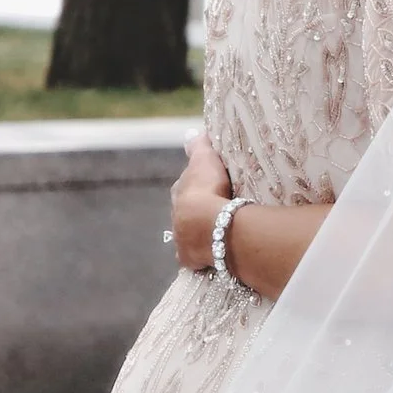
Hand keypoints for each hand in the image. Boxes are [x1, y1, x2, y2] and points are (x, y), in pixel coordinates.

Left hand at [171, 132, 233, 272]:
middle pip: (185, 213)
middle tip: (214, 211)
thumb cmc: (206, 188)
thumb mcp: (204, 159)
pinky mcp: (188, 258)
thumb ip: (198, 146)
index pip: (184, 187)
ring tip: (217, 233)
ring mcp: (181, 238)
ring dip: (199, 234)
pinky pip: (195, 256)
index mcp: (178, 192)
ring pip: (188, 235)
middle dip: (196, 212)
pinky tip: (214, 253)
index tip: (206, 186)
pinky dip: (202, 254)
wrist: (206, 223)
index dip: (195, 186)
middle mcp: (175, 216)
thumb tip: (191, 134)